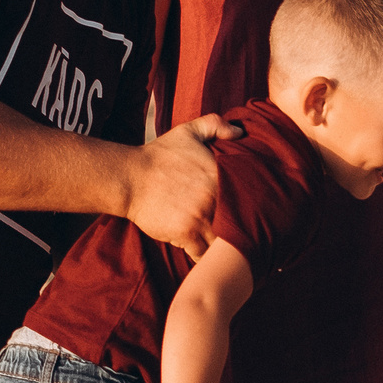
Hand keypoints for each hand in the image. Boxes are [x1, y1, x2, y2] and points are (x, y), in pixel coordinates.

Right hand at [128, 116, 241, 258]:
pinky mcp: (185, 234)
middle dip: (243, 228)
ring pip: (224, 241)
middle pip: (241, 221)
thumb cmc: (159, 155)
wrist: (129, 178)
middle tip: (244, 234)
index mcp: (220, 174)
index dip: (253, 206)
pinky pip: (203, 254)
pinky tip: (206, 255)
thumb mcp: (187, 132)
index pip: (249, 195)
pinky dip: (205, 257)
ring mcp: (200, 218)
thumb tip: (239, 132)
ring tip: (226, 248)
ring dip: (225, 245)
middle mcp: (214, 197)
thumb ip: (214, 125)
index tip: (251, 211)